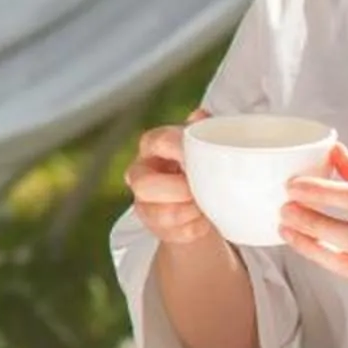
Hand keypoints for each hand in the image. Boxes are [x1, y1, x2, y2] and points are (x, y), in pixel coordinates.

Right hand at [123, 107, 216, 248]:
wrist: (199, 199)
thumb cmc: (200, 165)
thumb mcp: (204, 144)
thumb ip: (203, 128)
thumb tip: (201, 115)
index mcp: (152, 145)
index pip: (157, 142)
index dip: (178, 149)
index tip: (199, 158)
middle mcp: (140, 172)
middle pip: (144, 183)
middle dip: (178, 190)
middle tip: (202, 190)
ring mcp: (143, 201)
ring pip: (159, 213)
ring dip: (189, 212)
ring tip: (207, 207)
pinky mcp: (153, 225)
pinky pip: (171, 232)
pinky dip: (193, 228)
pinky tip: (204, 220)